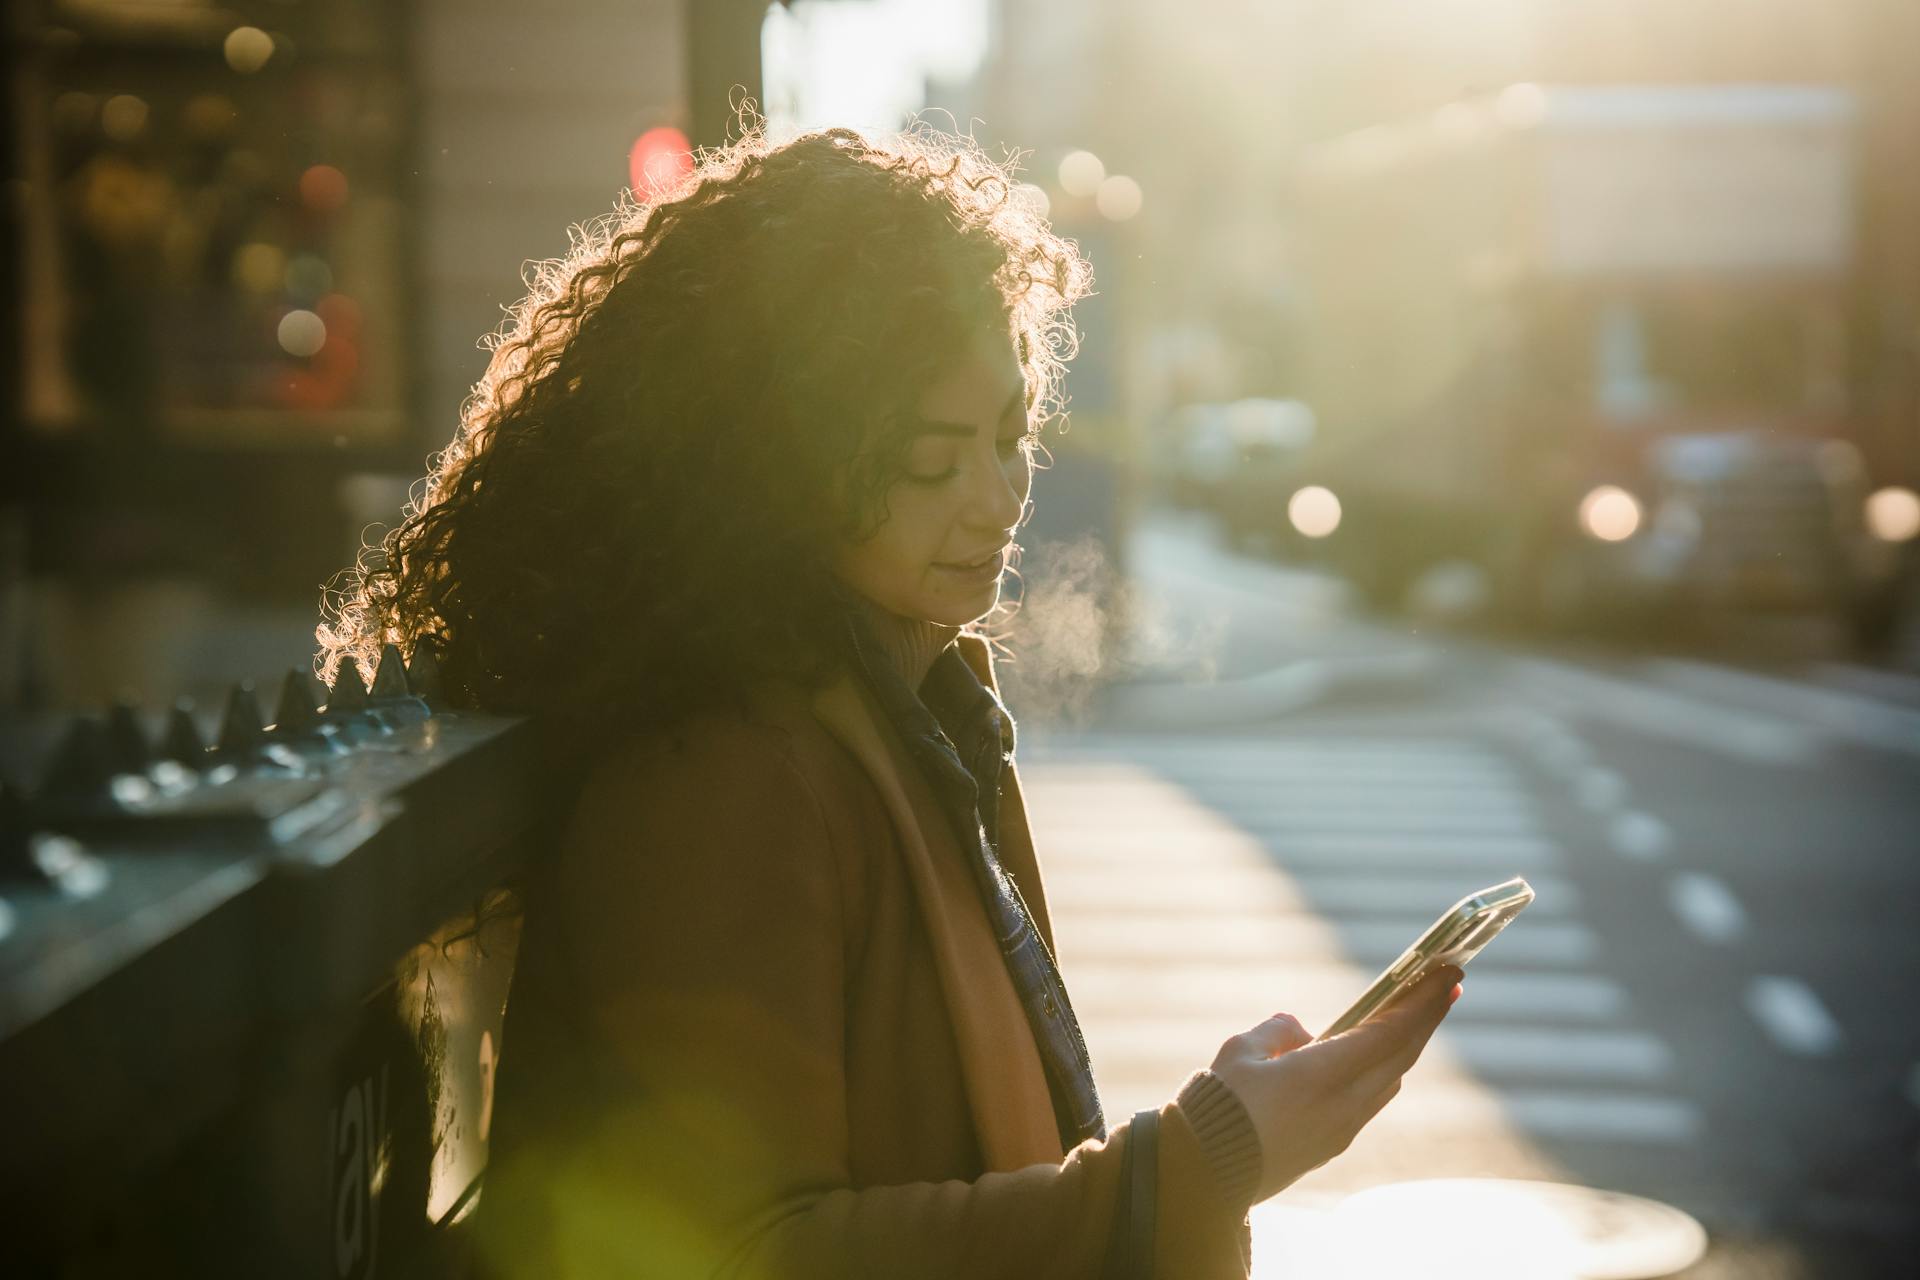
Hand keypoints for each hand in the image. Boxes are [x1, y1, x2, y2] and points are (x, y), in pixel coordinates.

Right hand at [1207, 966, 1461, 1202]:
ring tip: (1414, 1015)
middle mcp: (1344, 1105)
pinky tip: (1377, 1055)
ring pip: (1391, 1079)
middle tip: (1447, 984)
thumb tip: (1301, 1030)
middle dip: (1427, 1017)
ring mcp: (1342, 1129)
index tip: (1448, 974)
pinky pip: (1372, 1098)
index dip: (1422, 1001)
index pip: (1390, 1032)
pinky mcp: (1331, 1144)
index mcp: (1324, 1075)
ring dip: (1407, 1044)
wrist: (1207, 1175)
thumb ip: (1277, 1031)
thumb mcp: (1241, 1052)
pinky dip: (1385, 1067)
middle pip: (1402, 1055)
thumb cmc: (1218, 1107)